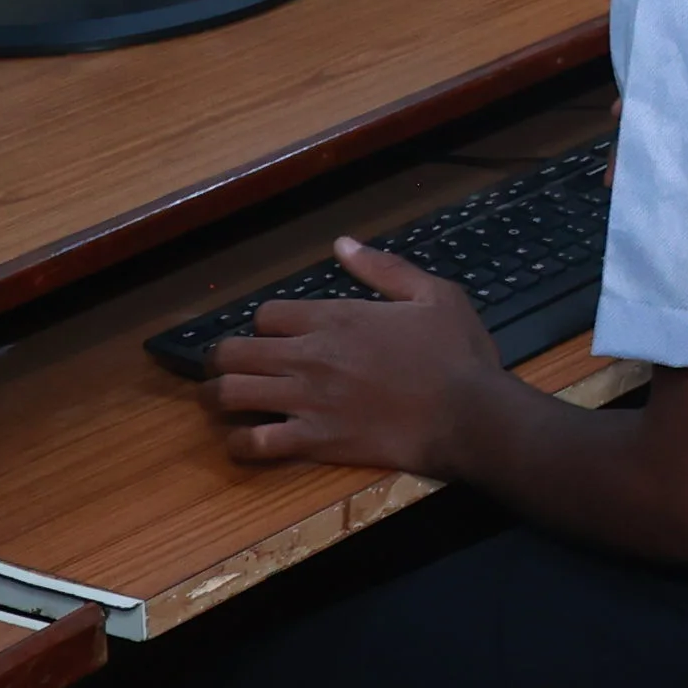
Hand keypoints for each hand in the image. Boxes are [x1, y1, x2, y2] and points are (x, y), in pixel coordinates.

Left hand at [199, 242, 509, 477]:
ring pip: (230, 395)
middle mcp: (309, 357)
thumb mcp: (434, 294)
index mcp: (336, 318)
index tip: (275, 335)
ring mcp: (305, 401)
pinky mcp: (311, 442)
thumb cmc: (456, 354)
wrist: (468, 416)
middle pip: (233, 353)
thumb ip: (384, 268)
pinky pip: (253, 443)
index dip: (265, 324)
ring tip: (223, 401)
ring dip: (219, 396)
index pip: (266, 314)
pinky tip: (245, 439)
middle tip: (229, 366)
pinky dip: (239, 442)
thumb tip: (343, 243)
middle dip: (222, 358)